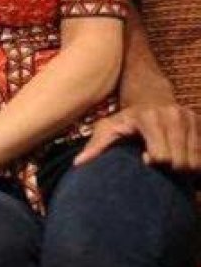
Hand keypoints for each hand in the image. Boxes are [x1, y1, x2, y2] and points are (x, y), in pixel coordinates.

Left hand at [75, 104, 200, 171]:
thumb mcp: (107, 128)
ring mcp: (189, 118)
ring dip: (185, 169)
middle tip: (159, 165)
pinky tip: (181, 158)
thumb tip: (78, 164)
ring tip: (169, 162)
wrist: (147, 96)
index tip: (145, 159)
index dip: (154, 164)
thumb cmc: (125, 118)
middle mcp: (172, 115)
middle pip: (181, 162)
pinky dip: (196, 164)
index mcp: (149, 118)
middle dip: (171, 170)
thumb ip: (96, 146)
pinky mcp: (199, 122)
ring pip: (196, 161)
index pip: (161, 157)